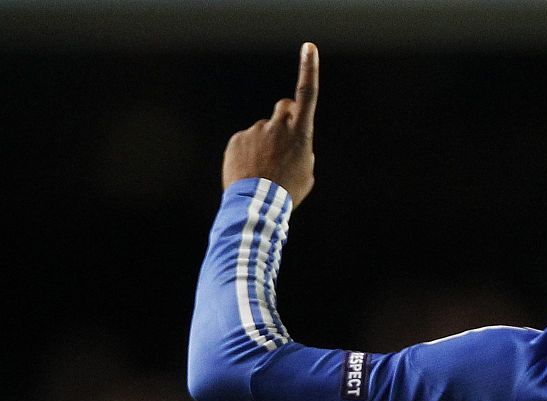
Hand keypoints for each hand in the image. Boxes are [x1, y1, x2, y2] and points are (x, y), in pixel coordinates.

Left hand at [222, 42, 318, 203]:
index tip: (308, 48)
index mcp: (301, 133)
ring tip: (264, 170)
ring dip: (265, 144)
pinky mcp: (237, 139)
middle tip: (284, 140)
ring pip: (263, 131)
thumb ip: (301, 150)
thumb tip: (291, 143)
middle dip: (286, 117)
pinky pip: (245, 141)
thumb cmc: (288, 191)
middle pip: (284, 107)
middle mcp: (278, 126)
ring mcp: (256, 131)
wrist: (258, 204)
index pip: (307, 94)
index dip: (309, 69)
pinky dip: (248, 153)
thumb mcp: (306, 171)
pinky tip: (250, 171)